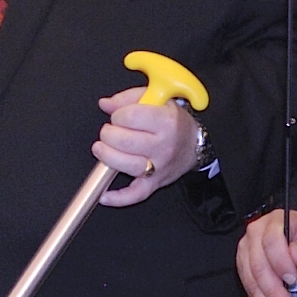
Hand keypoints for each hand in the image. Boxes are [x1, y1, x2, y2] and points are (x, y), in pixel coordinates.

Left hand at [93, 91, 201, 205]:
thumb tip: (106, 104)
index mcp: (166, 121)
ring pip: (126, 165)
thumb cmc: (173, 122)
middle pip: (124, 141)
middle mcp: (163, 145)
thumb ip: (129, 98)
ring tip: (102, 149)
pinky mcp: (154, 183)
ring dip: (107, 156)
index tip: (118, 116)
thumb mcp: (158, 99)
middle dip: (108, 134)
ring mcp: (159, 166)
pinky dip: (118, 198)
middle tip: (110, 131)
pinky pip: (135, 195)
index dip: (117, 115)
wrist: (193, 145)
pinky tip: (105, 195)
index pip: (130, 117)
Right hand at [239, 210, 296, 296]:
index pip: (272, 241)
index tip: (292, 279)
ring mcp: (246, 250)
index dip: (280, 262)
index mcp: (275, 222)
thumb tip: (294, 256)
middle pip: (258, 264)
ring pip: (250, 279)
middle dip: (273, 291)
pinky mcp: (243, 265)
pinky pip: (248, 286)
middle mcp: (255, 234)